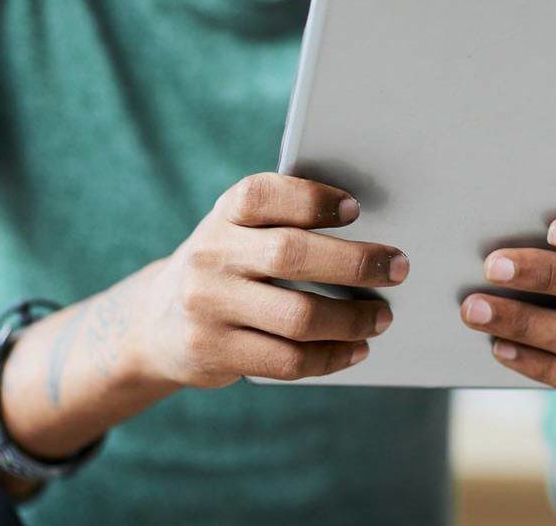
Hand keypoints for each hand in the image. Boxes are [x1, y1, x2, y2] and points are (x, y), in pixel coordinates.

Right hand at [124, 173, 407, 387]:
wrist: (156, 323)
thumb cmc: (228, 267)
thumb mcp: (240, 234)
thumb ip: (286, 225)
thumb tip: (372, 233)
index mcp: (223, 215)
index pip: (262, 196)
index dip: (310, 199)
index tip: (356, 209)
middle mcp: (210, 256)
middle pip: (291, 255)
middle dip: (355, 263)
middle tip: (399, 268)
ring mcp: (208, 307)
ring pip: (297, 316)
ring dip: (351, 319)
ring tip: (382, 318)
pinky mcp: (213, 352)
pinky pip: (287, 360)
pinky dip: (331, 357)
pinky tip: (356, 348)